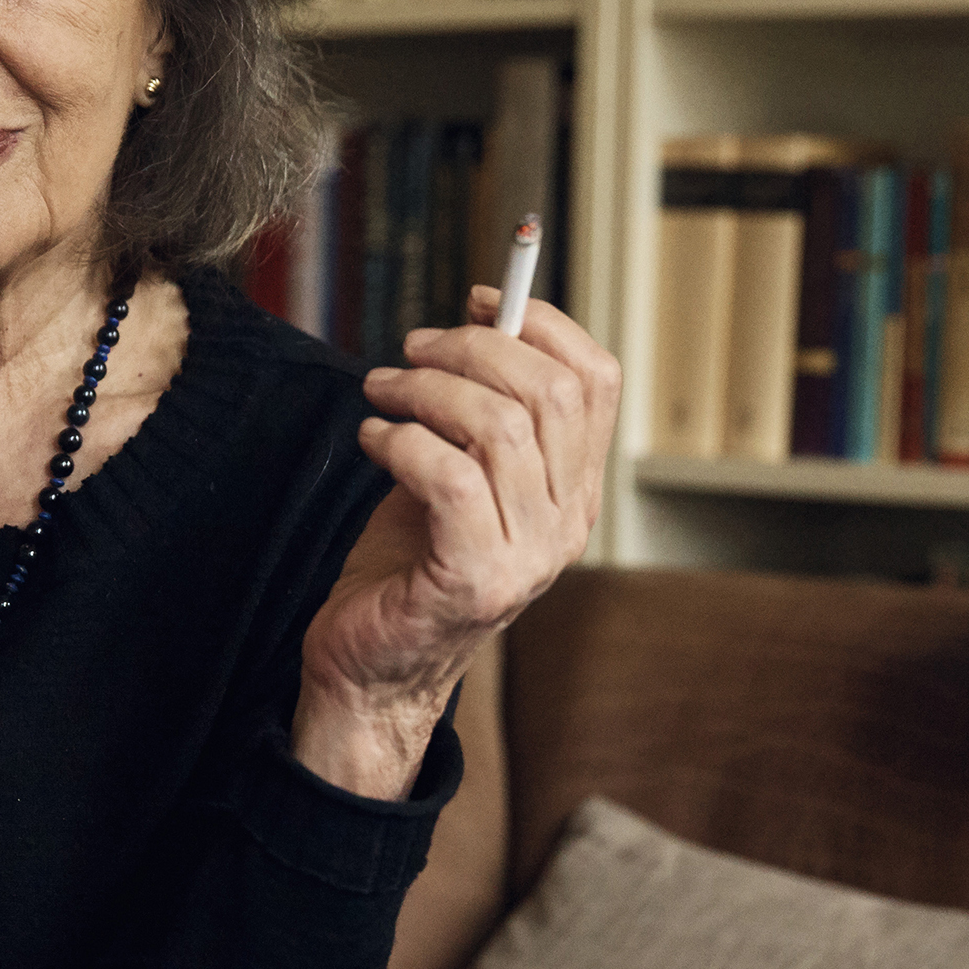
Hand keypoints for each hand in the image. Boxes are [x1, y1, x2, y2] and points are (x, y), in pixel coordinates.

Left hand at [293, 288, 618, 796]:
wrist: (372, 669)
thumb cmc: (407, 562)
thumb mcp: (456, 471)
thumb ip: (481, 409)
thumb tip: (485, 314)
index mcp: (574, 491)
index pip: (596, 380)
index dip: (543, 323)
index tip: (481, 299)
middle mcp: (566, 524)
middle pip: (550, 393)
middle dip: (474, 349)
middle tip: (412, 350)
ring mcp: (528, 558)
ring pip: (499, 428)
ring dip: (426, 390)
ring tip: (381, 392)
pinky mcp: (474, 580)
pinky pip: (449, 477)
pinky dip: (402, 440)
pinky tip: (372, 440)